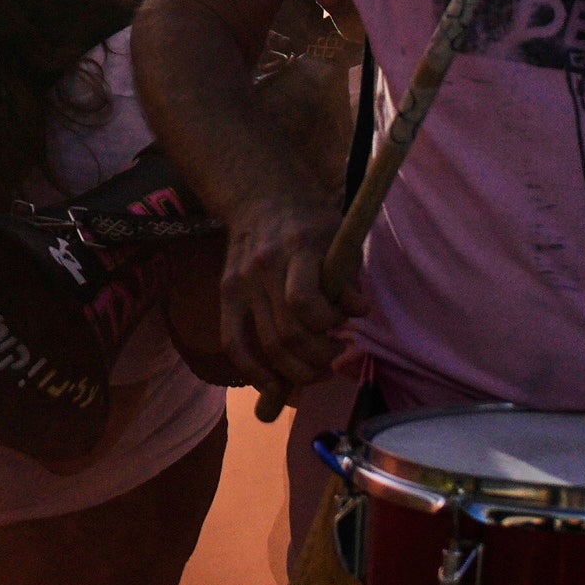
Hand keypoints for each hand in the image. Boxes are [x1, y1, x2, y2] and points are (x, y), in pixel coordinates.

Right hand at [215, 189, 356, 399]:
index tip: (345, 325)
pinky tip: (275, 387)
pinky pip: (234, 344)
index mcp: (297, 248)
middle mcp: (263, 268)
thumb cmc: (311, 223)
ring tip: (317, 371)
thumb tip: (358, 314)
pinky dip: (255, 374)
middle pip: (286, 334)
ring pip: (265, 347)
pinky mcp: (226, 294)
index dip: (327, 325)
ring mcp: (240, 283)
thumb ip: (349, 279)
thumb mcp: (340, 239)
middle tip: (336, 357)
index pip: (303, 301)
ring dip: (296, 371)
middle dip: (318, 358)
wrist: (261, 198)